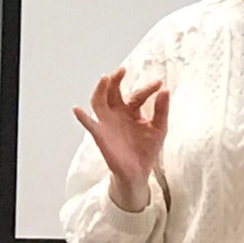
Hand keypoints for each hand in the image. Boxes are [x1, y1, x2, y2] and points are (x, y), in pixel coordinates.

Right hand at [72, 68, 167, 209]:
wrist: (138, 172)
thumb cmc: (147, 149)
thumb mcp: (159, 128)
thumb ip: (162, 110)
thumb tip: (166, 90)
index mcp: (132, 110)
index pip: (138, 95)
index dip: (148, 89)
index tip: (159, 84)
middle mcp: (117, 112)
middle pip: (113, 91)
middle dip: (116, 79)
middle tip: (122, 70)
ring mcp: (107, 122)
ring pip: (99, 101)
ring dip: (100, 89)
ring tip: (105, 78)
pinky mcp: (100, 135)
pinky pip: (89, 124)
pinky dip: (82, 117)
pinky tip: (77, 110)